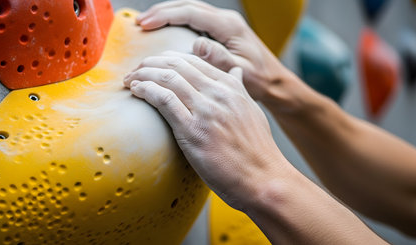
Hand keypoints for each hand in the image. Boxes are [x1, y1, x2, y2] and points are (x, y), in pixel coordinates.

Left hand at [123, 52, 287, 209]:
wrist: (264, 179)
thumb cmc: (257, 150)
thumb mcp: (252, 111)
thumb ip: (239, 89)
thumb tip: (235, 72)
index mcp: (230, 87)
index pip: (192, 60)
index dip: (167, 59)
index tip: (153, 66)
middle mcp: (218, 94)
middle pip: (176, 65)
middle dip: (150, 64)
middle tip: (135, 71)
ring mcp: (206, 111)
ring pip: (167, 78)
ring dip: (143, 75)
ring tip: (130, 80)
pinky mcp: (193, 132)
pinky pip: (164, 100)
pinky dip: (146, 91)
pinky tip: (136, 91)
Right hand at [135, 0, 292, 100]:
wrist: (275, 81)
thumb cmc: (260, 80)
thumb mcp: (241, 72)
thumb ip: (220, 58)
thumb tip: (197, 44)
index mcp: (229, 26)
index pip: (191, 13)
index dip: (166, 17)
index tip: (145, 25)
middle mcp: (226, 20)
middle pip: (188, 6)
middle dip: (162, 12)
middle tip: (140, 22)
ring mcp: (224, 24)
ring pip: (191, 9)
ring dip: (168, 14)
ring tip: (147, 23)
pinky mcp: (222, 31)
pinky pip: (195, 19)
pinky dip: (178, 21)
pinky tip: (166, 29)